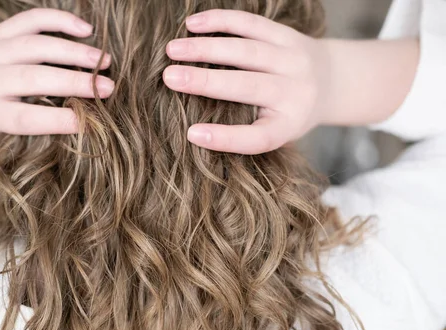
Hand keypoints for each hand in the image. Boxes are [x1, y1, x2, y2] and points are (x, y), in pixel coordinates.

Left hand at [0, 8, 113, 138]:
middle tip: (108, 88)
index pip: (23, 118)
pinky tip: (85, 29)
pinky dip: (59, 21)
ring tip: (104, 60)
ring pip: (36, 46)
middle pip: (32, 78)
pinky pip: (31, 20)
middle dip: (74, 82)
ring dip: (74, 52)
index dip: (55, 120)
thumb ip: (35, 129)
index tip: (86, 122)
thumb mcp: (5, 134)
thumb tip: (82, 123)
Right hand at [164, 9, 330, 154]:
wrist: (332, 82)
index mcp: (288, 125)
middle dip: (205, 81)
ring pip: (246, 50)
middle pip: (247, 86)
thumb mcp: (275, 131)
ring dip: (206, 47)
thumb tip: (194, 132)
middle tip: (168, 77)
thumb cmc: (288, 115)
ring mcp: (293, 59)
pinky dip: (222, 21)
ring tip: (173, 49)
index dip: (225, 137)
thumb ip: (244, 133)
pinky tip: (193, 24)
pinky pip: (252, 24)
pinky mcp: (286, 35)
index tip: (191, 133)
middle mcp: (295, 92)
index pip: (257, 138)